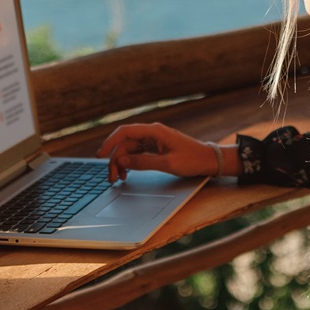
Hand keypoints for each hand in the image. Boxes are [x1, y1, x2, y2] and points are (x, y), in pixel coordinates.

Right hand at [98, 123, 217, 181]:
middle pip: (125, 143)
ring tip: (117, 178)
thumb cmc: (193, 160)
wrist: (209, 160)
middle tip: (111, 177)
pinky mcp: (155, 147)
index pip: (125, 132)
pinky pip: (137, 153)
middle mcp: (152, 133)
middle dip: (115, 159)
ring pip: (129, 149)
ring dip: (121, 162)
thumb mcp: (168, 163)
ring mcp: (153, 140)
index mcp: (155, 131)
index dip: (110, 142)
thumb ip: (143, 162)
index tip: (100, 156)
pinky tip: (127, 172)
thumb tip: (122, 161)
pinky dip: (130, 162)